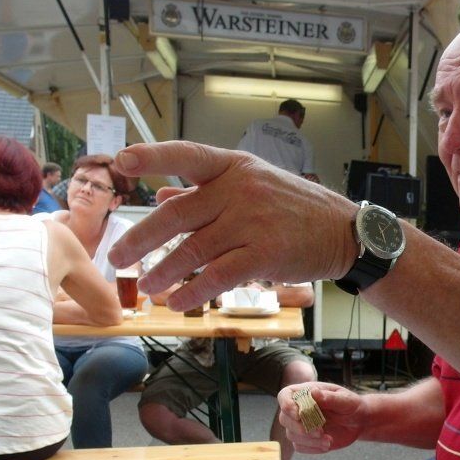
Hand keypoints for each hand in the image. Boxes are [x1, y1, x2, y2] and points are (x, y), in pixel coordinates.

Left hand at [108, 142, 357, 309]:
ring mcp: (253, 221)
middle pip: (178, 215)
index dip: (153, 157)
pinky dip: (195, 292)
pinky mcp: (266, 253)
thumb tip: (161, 195)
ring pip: (194, 250)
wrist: (343, 232)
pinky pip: (219, 276)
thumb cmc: (294, 209)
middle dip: (141, 239)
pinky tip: (179, 303)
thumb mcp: (252, 186)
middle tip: (117, 258)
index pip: (187, 156)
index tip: (123, 161)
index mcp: (233, 168)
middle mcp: (240, 190)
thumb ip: (204, 191)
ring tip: (147, 288)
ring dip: (164, 273)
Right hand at [277, 382, 366, 452]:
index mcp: (306, 393)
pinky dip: (313, 447)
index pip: (285, 395)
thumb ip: (329, 397)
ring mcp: (300, 425)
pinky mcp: (305, 439)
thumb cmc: (351, 405)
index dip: (287, 405)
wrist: (358, 422)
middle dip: (300, 427)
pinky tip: (327, 444)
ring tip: (329, 439)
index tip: (298, 414)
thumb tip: (313, 392)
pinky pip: (300, 446)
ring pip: (291, 434)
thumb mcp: (345, 400)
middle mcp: (299, 408)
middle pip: (284, 418)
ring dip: (309, 440)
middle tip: (320, 431)